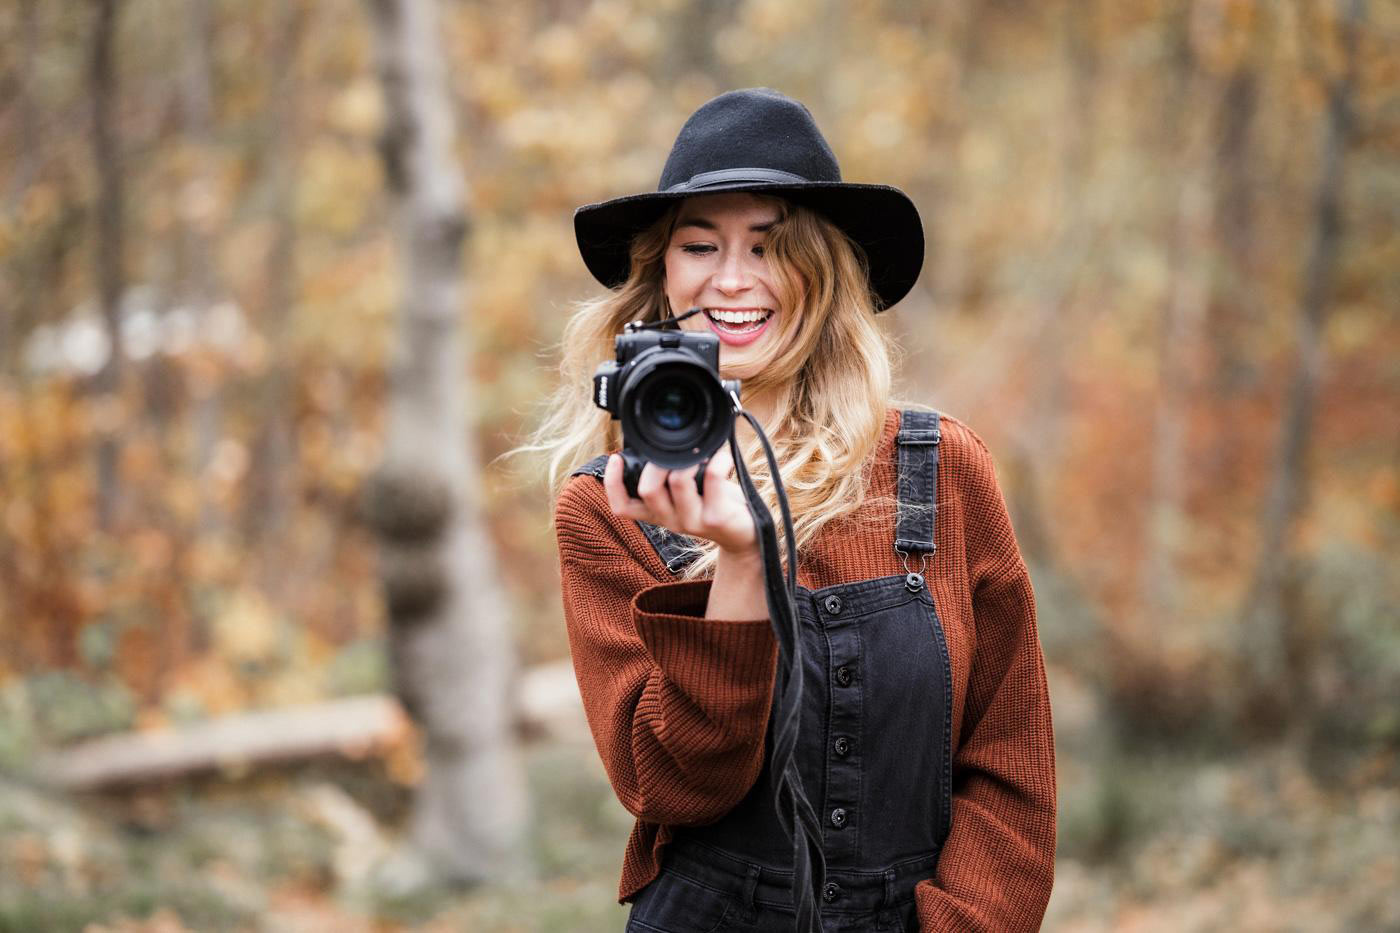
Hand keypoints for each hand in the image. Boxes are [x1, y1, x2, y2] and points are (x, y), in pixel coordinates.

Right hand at [602, 444, 757, 556]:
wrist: (746, 535)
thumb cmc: (716, 505)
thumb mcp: (686, 494)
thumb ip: (670, 476)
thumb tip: (661, 444)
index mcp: (657, 513)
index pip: (622, 508)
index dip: (612, 484)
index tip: (615, 458)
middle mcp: (670, 520)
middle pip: (648, 490)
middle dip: (657, 463)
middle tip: (672, 453)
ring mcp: (692, 521)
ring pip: (677, 481)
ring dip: (689, 459)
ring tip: (702, 452)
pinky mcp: (716, 518)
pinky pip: (712, 477)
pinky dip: (718, 459)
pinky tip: (723, 456)